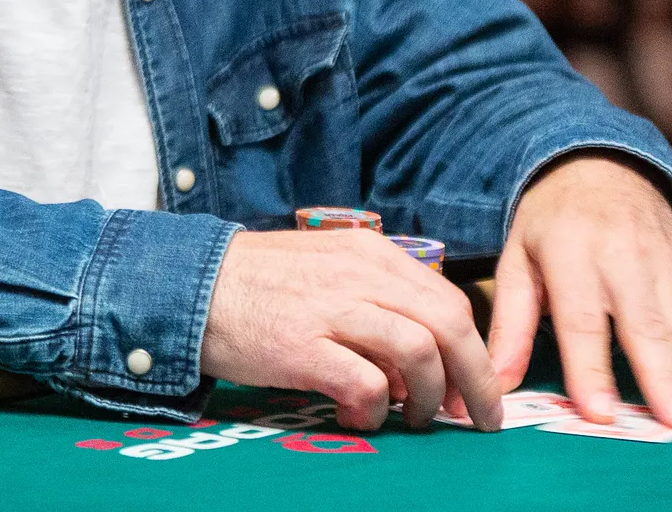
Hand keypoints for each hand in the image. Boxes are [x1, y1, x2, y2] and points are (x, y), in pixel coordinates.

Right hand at [200, 228, 501, 430]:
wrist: (195, 284)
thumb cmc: (261, 282)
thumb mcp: (328, 266)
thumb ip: (375, 295)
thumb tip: (420, 355)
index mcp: (370, 252)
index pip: (448, 299)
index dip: (473, 350)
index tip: (472, 385)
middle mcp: (360, 273)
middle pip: (449, 325)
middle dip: (475, 380)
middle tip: (476, 418)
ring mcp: (332, 308)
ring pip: (419, 353)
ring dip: (427, 399)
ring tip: (410, 418)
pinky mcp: (304, 346)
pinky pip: (367, 385)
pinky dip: (374, 411)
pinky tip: (356, 415)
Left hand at [487, 152, 671, 431]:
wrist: (601, 163)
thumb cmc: (551, 223)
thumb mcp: (518, 259)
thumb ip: (510, 324)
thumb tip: (496, 382)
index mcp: (570, 255)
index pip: (581, 319)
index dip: (590, 368)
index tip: (600, 414)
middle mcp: (622, 260)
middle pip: (644, 326)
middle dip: (663, 378)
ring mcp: (664, 268)